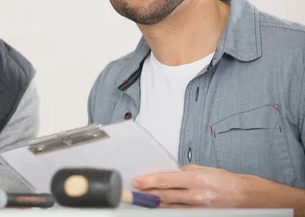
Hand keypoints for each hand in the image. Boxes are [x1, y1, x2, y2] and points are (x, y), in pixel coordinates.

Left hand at [132, 165, 249, 207]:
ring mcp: (199, 209)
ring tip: (144, 200)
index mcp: (196, 179)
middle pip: (165, 196)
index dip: (149, 182)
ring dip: (156, 204)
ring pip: (170, 207)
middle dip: (148, 194)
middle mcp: (197, 195)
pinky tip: (162, 208)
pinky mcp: (202, 216)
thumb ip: (186, 171)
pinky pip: (181, 213)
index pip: (166, 180)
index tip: (137, 182)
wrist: (248, 197)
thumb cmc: (227, 181)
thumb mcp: (206, 169)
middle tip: (135, 192)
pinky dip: (170, 210)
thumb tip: (169, 172)